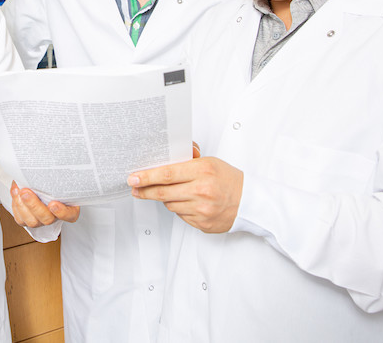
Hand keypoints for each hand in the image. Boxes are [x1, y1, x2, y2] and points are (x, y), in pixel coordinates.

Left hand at [10, 182, 79, 226]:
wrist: (38, 183)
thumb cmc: (50, 181)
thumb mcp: (58, 177)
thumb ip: (55, 175)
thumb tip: (51, 159)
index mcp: (68, 208)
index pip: (70, 215)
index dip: (62, 212)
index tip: (53, 204)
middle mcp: (54, 216)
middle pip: (47, 218)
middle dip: (34, 206)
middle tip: (26, 192)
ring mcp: (40, 220)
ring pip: (32, 221)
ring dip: (22, 205)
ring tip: (18, 191)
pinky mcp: (27, 220)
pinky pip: (20, 218)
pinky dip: (16, 204)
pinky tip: (15, 192)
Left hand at [128, 157, 242, 233]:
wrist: (249, 201)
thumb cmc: (228, 179)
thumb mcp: (210, 162)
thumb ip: (187, 161)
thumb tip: (164, 159)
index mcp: (203, 171)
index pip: (167, 174)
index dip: (147, 176)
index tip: (133, 177)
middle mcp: (202, 191)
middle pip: (163, 193)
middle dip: (145, 190)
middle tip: (134, 188)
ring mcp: (202, 209)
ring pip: (170, 205)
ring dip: (165, 199)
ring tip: (172, 192)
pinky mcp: (202, 224)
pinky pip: (181, 215)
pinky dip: (180, 208)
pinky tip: (187, 202)